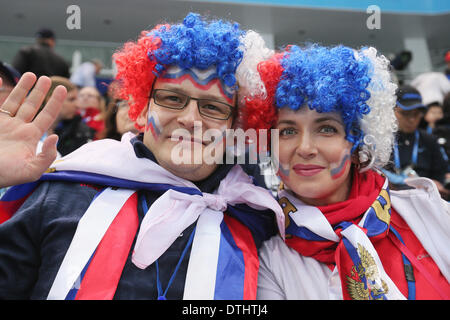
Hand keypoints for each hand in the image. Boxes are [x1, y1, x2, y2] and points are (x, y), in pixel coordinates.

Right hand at [0, 72, 66, 187]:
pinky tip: (0, 80)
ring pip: (15, 101)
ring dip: (23, 88)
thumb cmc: (6, 175)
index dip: (55, 102)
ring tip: (31, 75)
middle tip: (47, 78)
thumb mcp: (31, 171)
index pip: (47, 116)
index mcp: (30, 136)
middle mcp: (18, 127)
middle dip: (40, 92)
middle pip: (32, 105)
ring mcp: (3, 123)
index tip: (63, 88)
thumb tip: (55, 137)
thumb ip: (46, 156)